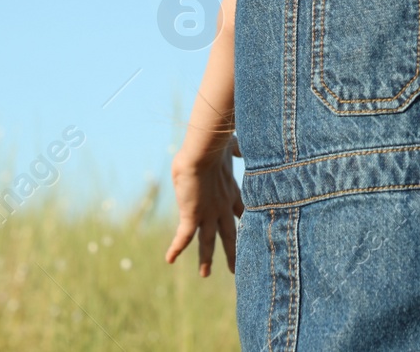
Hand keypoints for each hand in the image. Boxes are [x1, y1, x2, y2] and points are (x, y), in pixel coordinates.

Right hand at [165, 135, 243, 275]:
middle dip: (232, 252)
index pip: (241, 213)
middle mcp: (222, 207)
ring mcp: (208, 213)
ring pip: (208, 242)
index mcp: (231, 192)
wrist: (204, 151)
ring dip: (206, 259)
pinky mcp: (192, 215)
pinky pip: (183, 237)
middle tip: (235, 269)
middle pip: (230, 235)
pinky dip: (176, 248)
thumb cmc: (216, 145)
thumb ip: (236, 150)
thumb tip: (239, 146)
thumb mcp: (229, 146)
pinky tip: (169, 259)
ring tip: (205, 274)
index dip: (245, 223)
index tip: (250, 233)